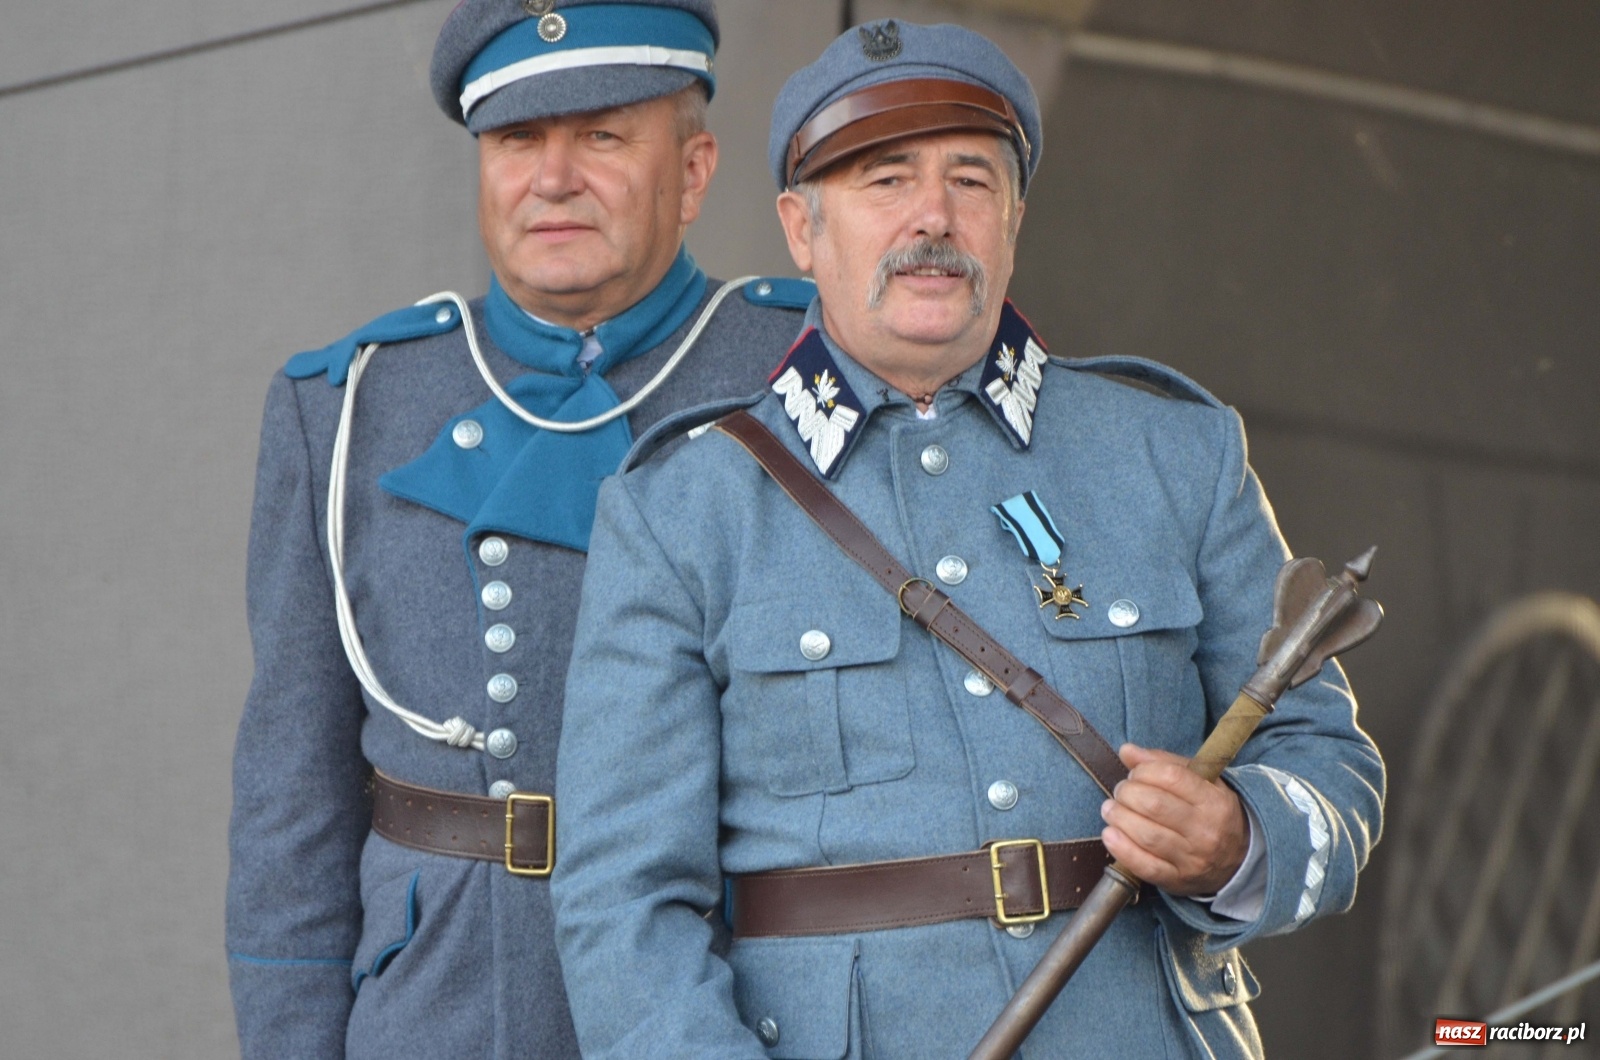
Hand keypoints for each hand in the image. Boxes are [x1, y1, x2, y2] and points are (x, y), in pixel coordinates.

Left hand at [1099, 743, 1247, 895]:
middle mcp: (1206, 831)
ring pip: (1147, 835)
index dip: (1144, 771)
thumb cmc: (1211, 813)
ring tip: (1111, 809)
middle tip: (1121, 791)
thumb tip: (1126, 751)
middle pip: (1154, 805)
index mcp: (1214, 801)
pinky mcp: (1177, 880)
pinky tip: (1110, 834)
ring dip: (1119, 817)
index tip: (1134, 773)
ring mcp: (1192, 859)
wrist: (1238, 860)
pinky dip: (1121, 849)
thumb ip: (1164, 763)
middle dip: (1127, 793)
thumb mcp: (1201, 782)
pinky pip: (1144, 866)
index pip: (1172, 777)